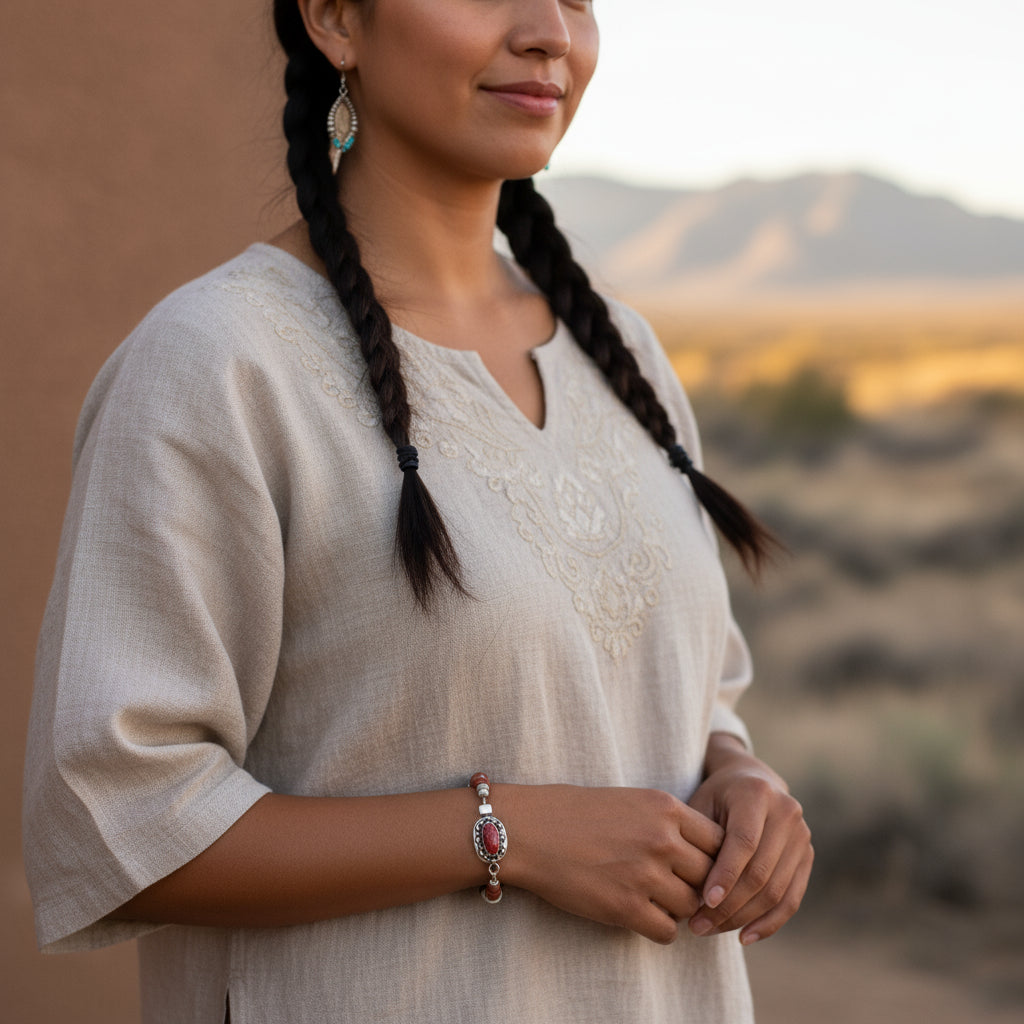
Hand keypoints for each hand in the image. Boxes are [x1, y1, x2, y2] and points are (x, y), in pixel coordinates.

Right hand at [500, 784, 723, 944]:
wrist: (529, 829)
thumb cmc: (576, 812)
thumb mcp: (632, 800)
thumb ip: (670, 823)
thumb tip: (704, 855)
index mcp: (666, 808)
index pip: (721, 842)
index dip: (715, 858)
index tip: (700, 866)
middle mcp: (662, 839)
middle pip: (711, 876)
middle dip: (701, 886)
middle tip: (682, 889)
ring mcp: (645, 874)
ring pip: (692, 906)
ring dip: (679, 908)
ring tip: (658, 901)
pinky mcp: (625, 907)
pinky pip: (667, 931)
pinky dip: (660, 928)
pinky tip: (642, 915)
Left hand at [686, 734, 812, 944]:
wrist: (749, 781)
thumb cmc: (714, 798)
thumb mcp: (700, 805)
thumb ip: (697, 839)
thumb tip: (689, 891)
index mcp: (756, 792)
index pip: (744, 842)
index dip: (725, 875)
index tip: (703, 903)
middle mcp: (786, 811)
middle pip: (761, 871)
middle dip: (729, 905)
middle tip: (698, 925)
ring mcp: (802, 835)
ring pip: (776, 890)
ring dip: (743, 918)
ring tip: (711, 930)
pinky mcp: (808, 855)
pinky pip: (792, 898)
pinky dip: (769, 923)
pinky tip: (745, 937)